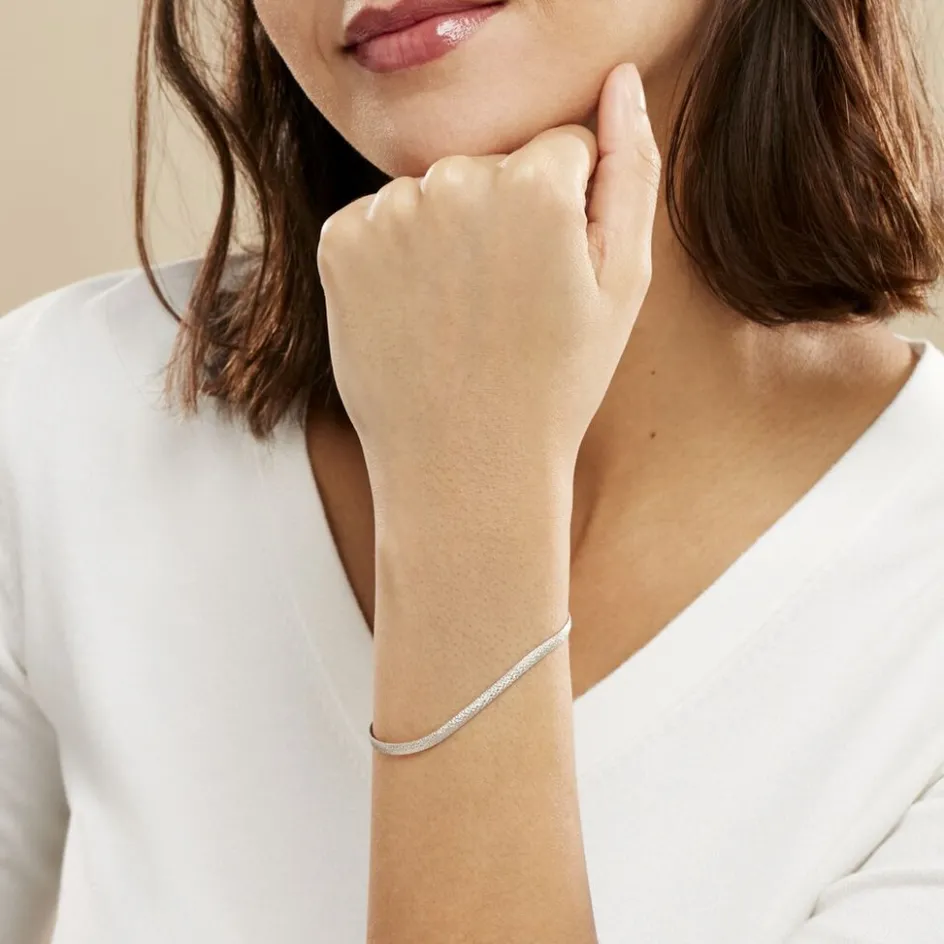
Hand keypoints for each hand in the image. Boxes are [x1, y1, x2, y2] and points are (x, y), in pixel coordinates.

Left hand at [316, 62, 660, 495]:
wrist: (463, 467)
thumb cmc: (554, 385)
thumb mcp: (622, 284)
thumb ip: (630, 169)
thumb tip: (621, 82)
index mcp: (534, 184)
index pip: (561, 149)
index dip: (566, 215)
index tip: (553, 278)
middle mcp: (453, 180)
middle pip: (492, 166)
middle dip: (506, 218)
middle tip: (507, 306)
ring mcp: (387, 212)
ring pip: (434, 192)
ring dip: (448, 236)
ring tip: (461, 317)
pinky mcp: (339, 243)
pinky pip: (381, 220)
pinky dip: (396, 257)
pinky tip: (417, 314)